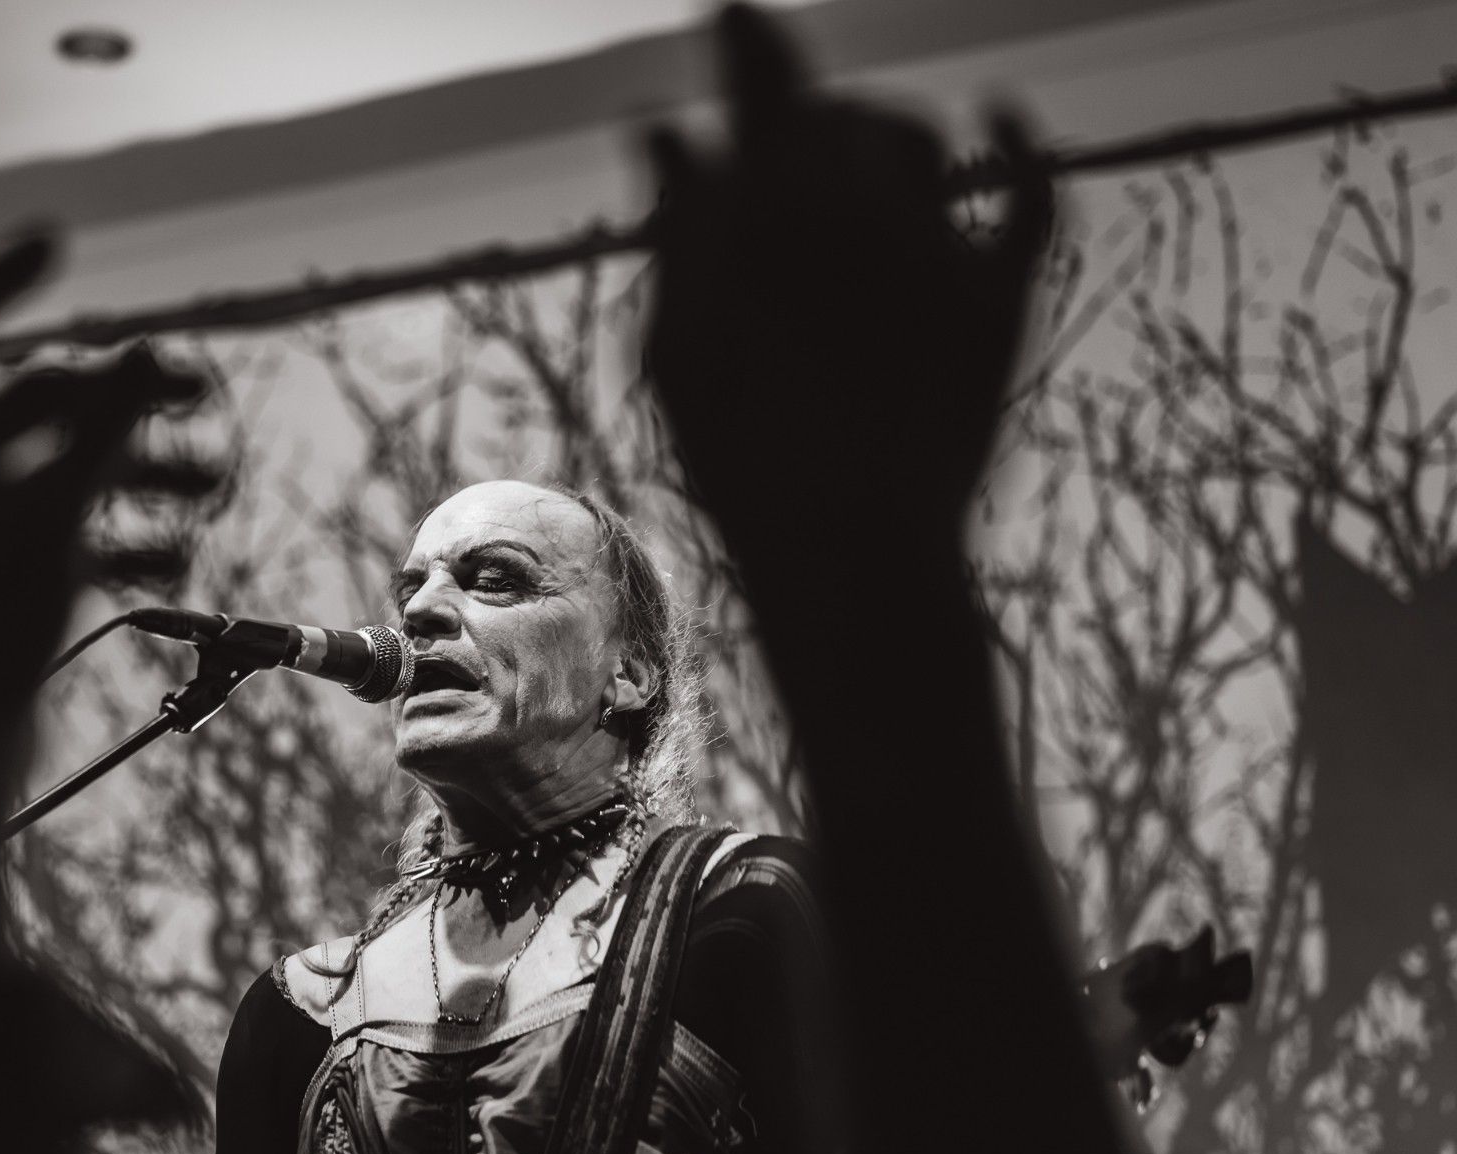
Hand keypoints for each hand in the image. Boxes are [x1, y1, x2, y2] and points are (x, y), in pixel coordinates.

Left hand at [0, 233, 216, 772]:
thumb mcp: (54, 515)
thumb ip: (104, 428)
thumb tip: (149, 356)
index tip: (57, 242)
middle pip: (33, 398)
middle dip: (122, 398)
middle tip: (198, 393)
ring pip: (60, 465)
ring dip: (138, 469)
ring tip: (211, 491)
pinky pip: (62, 525)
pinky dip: (117, 528)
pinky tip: (170, 558)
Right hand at [645, 5, 1050, 575]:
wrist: (853, 552)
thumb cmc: (741, 463)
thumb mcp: (677, 349)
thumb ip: (680, 230)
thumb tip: (670, 132)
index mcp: (771, 212)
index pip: (762, 80)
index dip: (746, 39)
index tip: (734, 15)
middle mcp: (863, 207)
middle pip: (835, 113)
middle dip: (799, 118)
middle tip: (776, 145)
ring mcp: (941, 248)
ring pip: (919, 135)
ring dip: (879, 131)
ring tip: (853, 160)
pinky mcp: (1001, 296)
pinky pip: (1029, 190)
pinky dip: (1018, 142)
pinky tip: (1001, 112)